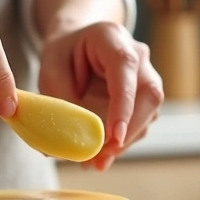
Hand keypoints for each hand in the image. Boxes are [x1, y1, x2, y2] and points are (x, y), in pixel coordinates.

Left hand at [38, 21, 163, 170]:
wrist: (75, 47)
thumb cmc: (62, 56)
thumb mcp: (51, 72)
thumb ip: (62, 103)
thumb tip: (70, 145)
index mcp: (111, 37)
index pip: (125, 67)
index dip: (123, 103)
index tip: (114, 136)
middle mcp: (137, 55)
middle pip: (148, 95)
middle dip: (127, 131)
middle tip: (99, 158)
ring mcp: (146, 76)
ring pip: (148, 114)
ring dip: (124, 142)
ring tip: (92, 162)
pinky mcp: (145, 98)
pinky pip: (141, 123)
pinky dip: (121, 143)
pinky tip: (99, 156)